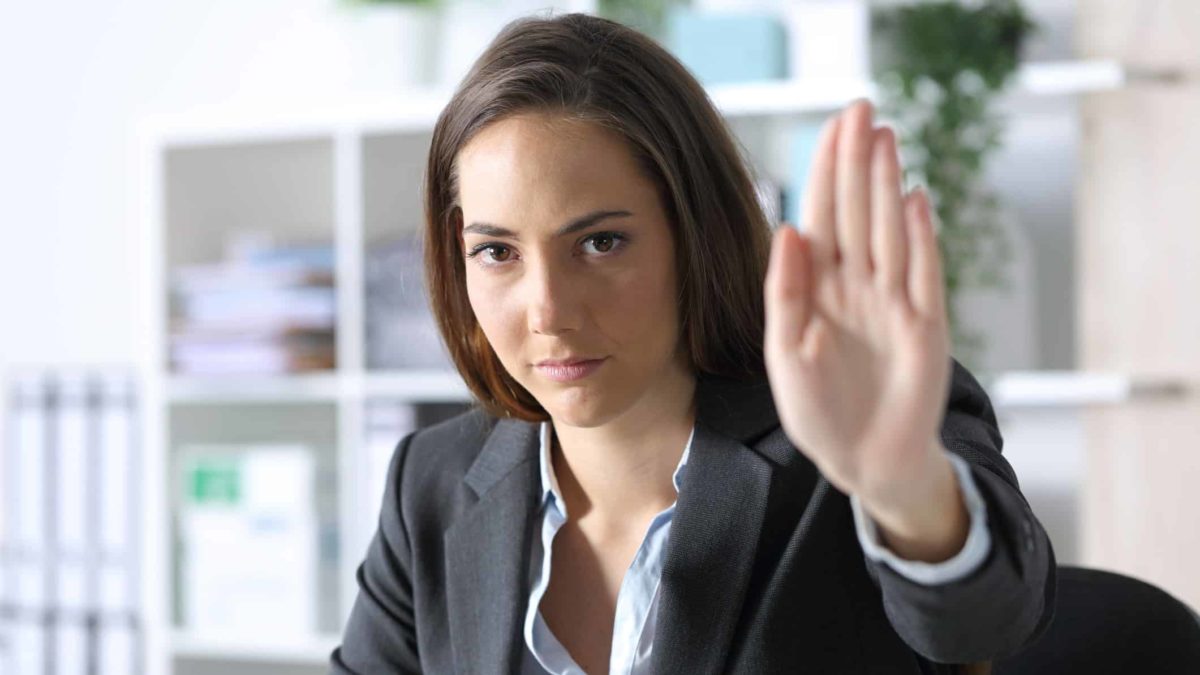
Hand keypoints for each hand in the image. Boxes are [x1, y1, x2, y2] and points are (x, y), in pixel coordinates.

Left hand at [763, 100, 951, 518]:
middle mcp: (857, 286)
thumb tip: (786, 230)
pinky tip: (914, 200)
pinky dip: (919, 238)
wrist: (863, 460)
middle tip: (863, 110)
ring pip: (888, 232)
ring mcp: (893, 303)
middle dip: (858, 162)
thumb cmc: (818, 410)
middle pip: (857, 212)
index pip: (822, 218)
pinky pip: (923, 274)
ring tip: (886, 139)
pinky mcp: (925, 327)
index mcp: (818, 289)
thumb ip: (785, 292)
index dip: (827, 173)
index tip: (832, 128)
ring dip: (887, 186)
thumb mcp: (784, 351)